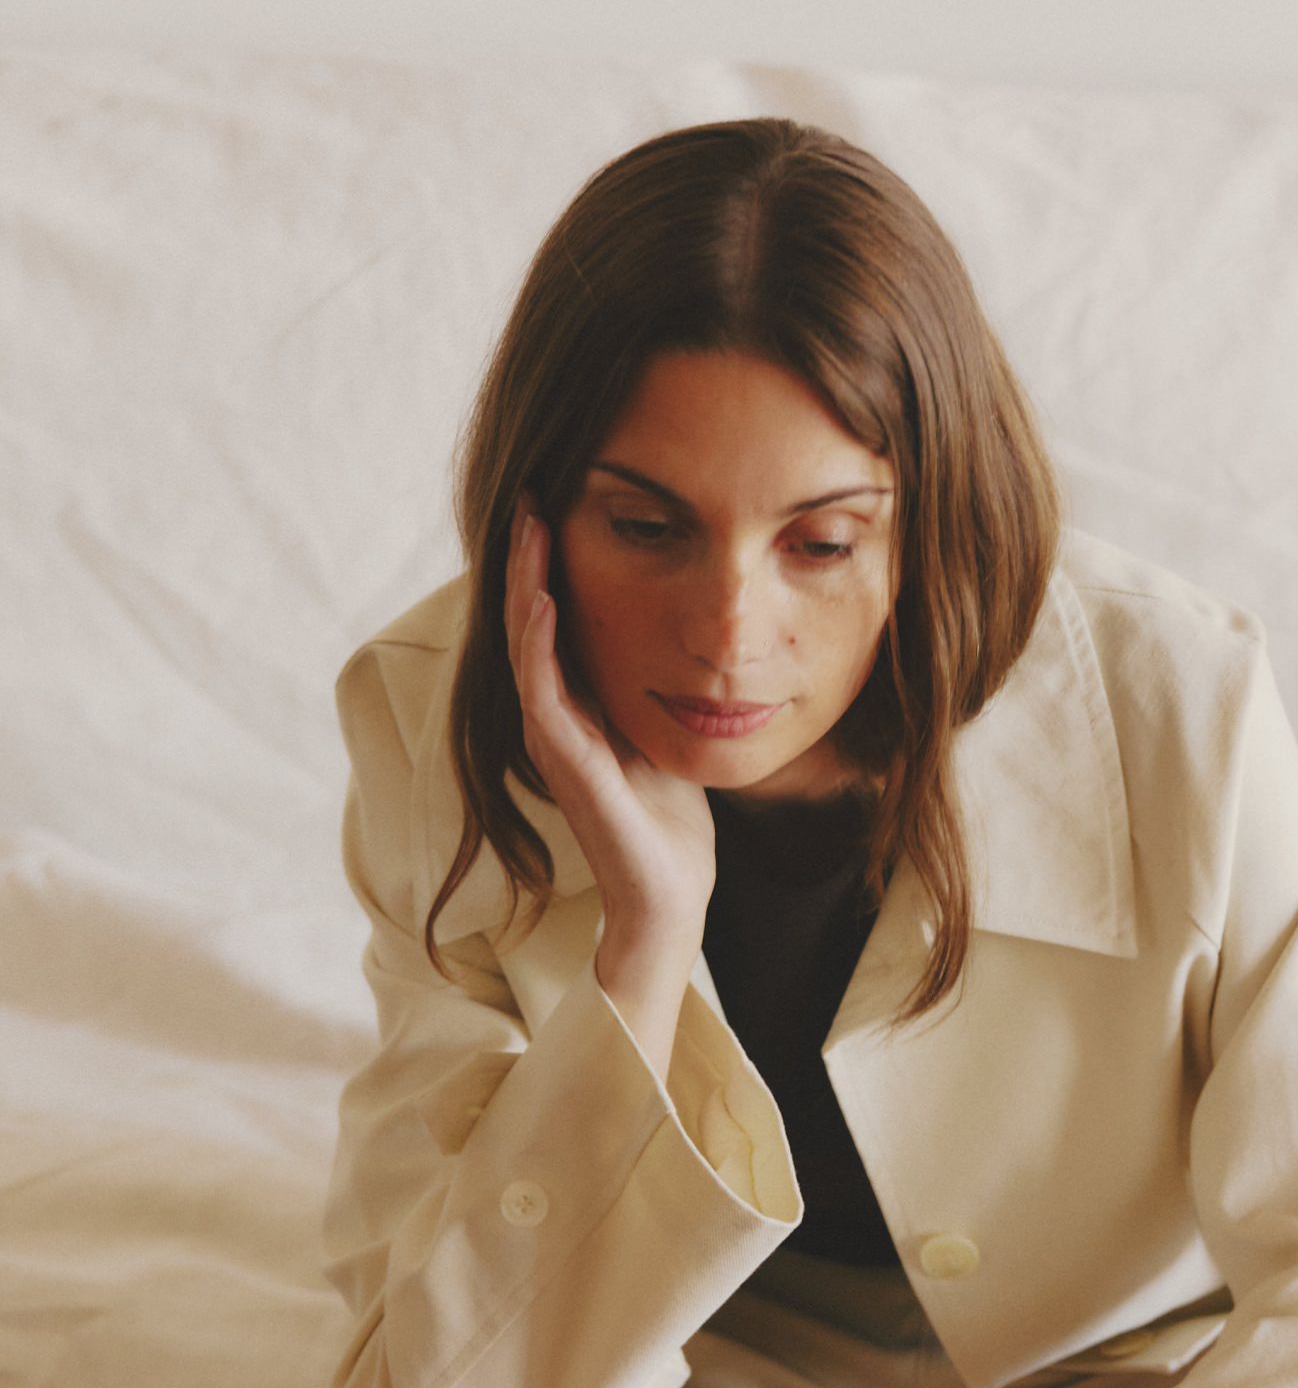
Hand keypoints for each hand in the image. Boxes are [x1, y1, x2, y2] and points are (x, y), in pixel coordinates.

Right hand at [503, 491, 717, 932]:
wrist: (667, 893)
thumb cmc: (668, 820)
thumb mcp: (664, 729)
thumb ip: (656, 685)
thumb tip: (682, 634)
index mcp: (576, 705)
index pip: (550, 619)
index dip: (547, 564)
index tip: (556, 504)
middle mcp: (553, 714)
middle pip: (527, 618)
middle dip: (526, 556)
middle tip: (530, 493)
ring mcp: (552, 736)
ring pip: (524, 642)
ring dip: (525, 582)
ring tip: (529, 526)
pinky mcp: (563, 760)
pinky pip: (541, 688)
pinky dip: (540, 641)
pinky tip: (545, 598)